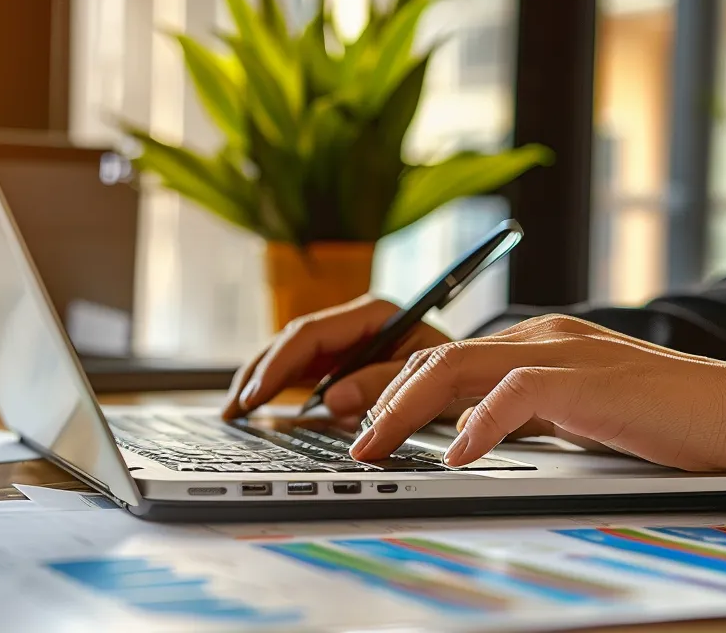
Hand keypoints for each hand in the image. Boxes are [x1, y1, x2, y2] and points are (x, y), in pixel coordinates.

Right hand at [223, 297, 451, 423]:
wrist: (490, 379)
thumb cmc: (466, 373)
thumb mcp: (432, 378)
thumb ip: (384, 385)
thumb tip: (333, 399)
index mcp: (375, 314)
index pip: (310, 334)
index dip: (278, 365)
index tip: (257, 395)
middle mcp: (356, 323)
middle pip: (292, 342)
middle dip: (258, 374)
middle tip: (234, 410)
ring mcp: (348, 341)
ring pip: (290, 355)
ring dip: (260, 381)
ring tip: (234, 411)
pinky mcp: (345, 361)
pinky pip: (302, 372)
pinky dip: (278, 389)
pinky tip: (258, 409)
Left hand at [348, 314, 725, 507]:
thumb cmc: (674, 424)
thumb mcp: (586, 414)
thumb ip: (535, 414)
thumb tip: (478, 438)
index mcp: (541, 342)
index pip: (448, 356)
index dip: (393, 387)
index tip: (355, 420)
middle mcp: (543, 337)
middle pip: (436, 357)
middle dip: (381, 398)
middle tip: (350, 440)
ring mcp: (563, 353)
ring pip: (456, 368)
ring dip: (405, 411)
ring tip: (376, 448)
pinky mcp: (585, 381)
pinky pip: (511, 395)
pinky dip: (475, 427)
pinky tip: (455, 457)